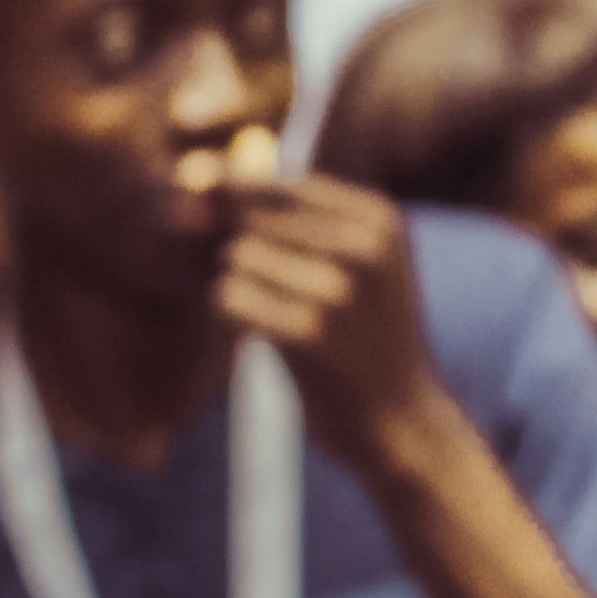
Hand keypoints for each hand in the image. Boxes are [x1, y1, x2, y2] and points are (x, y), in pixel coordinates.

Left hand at [217, 163, 455, 474]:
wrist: (402, 421)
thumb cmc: (363, 337)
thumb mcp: (354, 264)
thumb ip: (285, 219)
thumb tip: (195, 176)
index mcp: (380, 218)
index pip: (285, 183)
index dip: (243, 202)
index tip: (240, 240)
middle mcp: (365, 244)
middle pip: (255, 215)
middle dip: (238, 247)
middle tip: (262, 289)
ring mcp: (340, 287)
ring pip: (237, 255)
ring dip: (237, 285)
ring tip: (275, 315)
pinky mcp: (310, 332)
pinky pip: (230, 297)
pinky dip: (232, 315)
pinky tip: (265, 336)